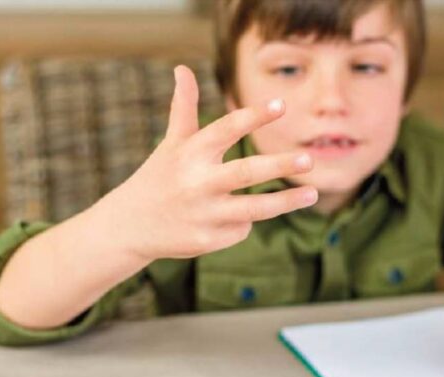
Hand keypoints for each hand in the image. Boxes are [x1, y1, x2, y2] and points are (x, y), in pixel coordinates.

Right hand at [95, 65, 316, 261]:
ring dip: (285, 202)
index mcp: (190, 153)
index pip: (226, 129)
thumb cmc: (159, 176)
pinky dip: (245, 222)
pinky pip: (241, 230)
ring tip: (314, 192)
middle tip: (309, 159)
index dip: (254, 116)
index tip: (282, 105)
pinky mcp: (207, 241)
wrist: (129, 226)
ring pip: (253, 210)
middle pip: (246, 173)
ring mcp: (203, 214)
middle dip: (279, 166)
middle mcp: (197, 182)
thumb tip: (182, 68)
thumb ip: (183, 107)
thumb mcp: (172, 143)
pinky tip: (231, 217)